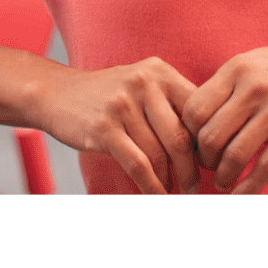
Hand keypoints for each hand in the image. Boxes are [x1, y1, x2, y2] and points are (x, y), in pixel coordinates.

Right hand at [37, 57, 199, 194]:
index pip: (197, 110)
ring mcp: (123, 105)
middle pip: (181, 137)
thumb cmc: (109, 95)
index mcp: (160, 72)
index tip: (210, 162)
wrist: (57, 92)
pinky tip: (157, 195)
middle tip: (196, 186)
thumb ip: (172, 103)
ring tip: (175, 192)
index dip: (207, 141)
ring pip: (159, 154)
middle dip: (191, 169)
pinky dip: (151, 186)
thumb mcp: (142, 85)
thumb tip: (207, 141)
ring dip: (170, 181)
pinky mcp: (104, 128)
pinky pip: (137, 165)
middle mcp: (144, 84)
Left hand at [180, 30, 267, 194]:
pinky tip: (241, 194)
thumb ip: (226, 86)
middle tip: (209, 166)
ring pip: (234, 155)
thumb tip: (194, 121)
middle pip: (210, 136)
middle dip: (204, 160)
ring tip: (223, 182)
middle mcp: (253, 88)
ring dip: (223, 177)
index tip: (195, 145)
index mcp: (236, 69)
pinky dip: (248, 187)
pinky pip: (265, 167)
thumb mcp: (253, 62)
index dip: (189, 134)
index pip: (194, 109)